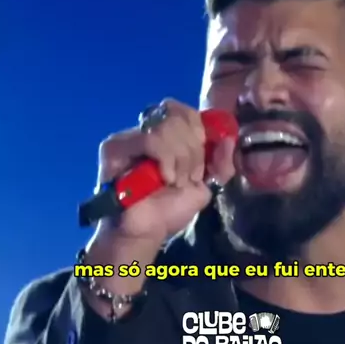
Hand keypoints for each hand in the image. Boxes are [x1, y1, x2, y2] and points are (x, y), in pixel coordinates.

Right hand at [94, 98, 235, 245]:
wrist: (146, 232)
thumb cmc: (169, 210)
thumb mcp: (205, 187)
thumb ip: (220, 164)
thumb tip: (229, 140)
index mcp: (167, 135)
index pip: (185, 111)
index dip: (199, 132)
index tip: (203, 165)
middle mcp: (146, 131)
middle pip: (178, 115)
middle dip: (193, 151)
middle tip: (189, 178)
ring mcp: (129, 136)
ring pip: (167, 126)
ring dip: (180, 158)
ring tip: (175, 182)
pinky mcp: (115, 147)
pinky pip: (150, 139)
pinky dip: (165, 159)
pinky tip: (165, 178)